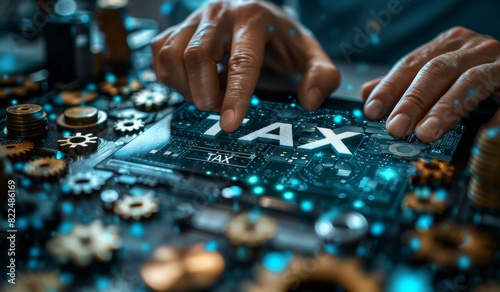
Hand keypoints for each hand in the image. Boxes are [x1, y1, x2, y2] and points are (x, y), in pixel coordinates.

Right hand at [151, 0, 338, 131]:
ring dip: (186, 88)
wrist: (254, 11)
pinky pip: (159, 56)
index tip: (229, 125)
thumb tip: (309, 101)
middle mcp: (219, 13)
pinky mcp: (175, 28)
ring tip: (209, 93)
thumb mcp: (308, 53)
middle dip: (205, 94)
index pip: (242, 61)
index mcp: (254, 18)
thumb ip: (321, 76)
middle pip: (196, 57)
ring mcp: (193, 19)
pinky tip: (195, 82)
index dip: (235, 96)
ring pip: (171, 56)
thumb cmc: (279, 38)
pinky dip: (172, 79)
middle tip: (218, 109)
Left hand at [361, 26, 499, 141]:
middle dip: (413, 100)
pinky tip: (484, 133)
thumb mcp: (439, 72)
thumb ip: (406, 82)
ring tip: (426, 132)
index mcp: (448, 46)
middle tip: (395, 127)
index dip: (390, 87)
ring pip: (470, 81)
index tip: (371, 110)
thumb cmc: (475, 73)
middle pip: (437, 71)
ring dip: (445, 108)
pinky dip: (498, 117)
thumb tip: (367, 92)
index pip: (411, 64)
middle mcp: (473, 49)